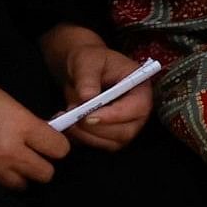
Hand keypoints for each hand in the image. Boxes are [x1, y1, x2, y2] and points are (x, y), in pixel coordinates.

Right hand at [0, 74, 69, 189]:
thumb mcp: (9, 102)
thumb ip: (29, 121)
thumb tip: (44, 132)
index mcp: (22, 126)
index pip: (60, 148)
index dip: (59, 144)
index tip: (52, 138)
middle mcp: (13, 149)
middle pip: (47, 173)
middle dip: (46, 162)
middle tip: (38, 151)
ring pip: (28, 183)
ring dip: (28, 173)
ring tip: (22, 161)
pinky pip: (7, 183)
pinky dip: (11, 177)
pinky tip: (6, 165)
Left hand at [42, 25, 152, 151]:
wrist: (82, 69)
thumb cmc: (90, 61)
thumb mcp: (87, 61)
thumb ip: (87, 77)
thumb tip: (87, 97)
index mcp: (140, 89)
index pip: (136, 109)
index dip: (114, 116)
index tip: (88, 117)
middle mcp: (138, 112)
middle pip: (126, 132)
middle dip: (96, 129)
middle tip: (71, 117)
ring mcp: (126, 126)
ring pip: (112, 143)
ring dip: (86, 135)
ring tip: (65, 118)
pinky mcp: (111, 135)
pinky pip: (99, 145)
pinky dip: (81, 139)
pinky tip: (66, 125)